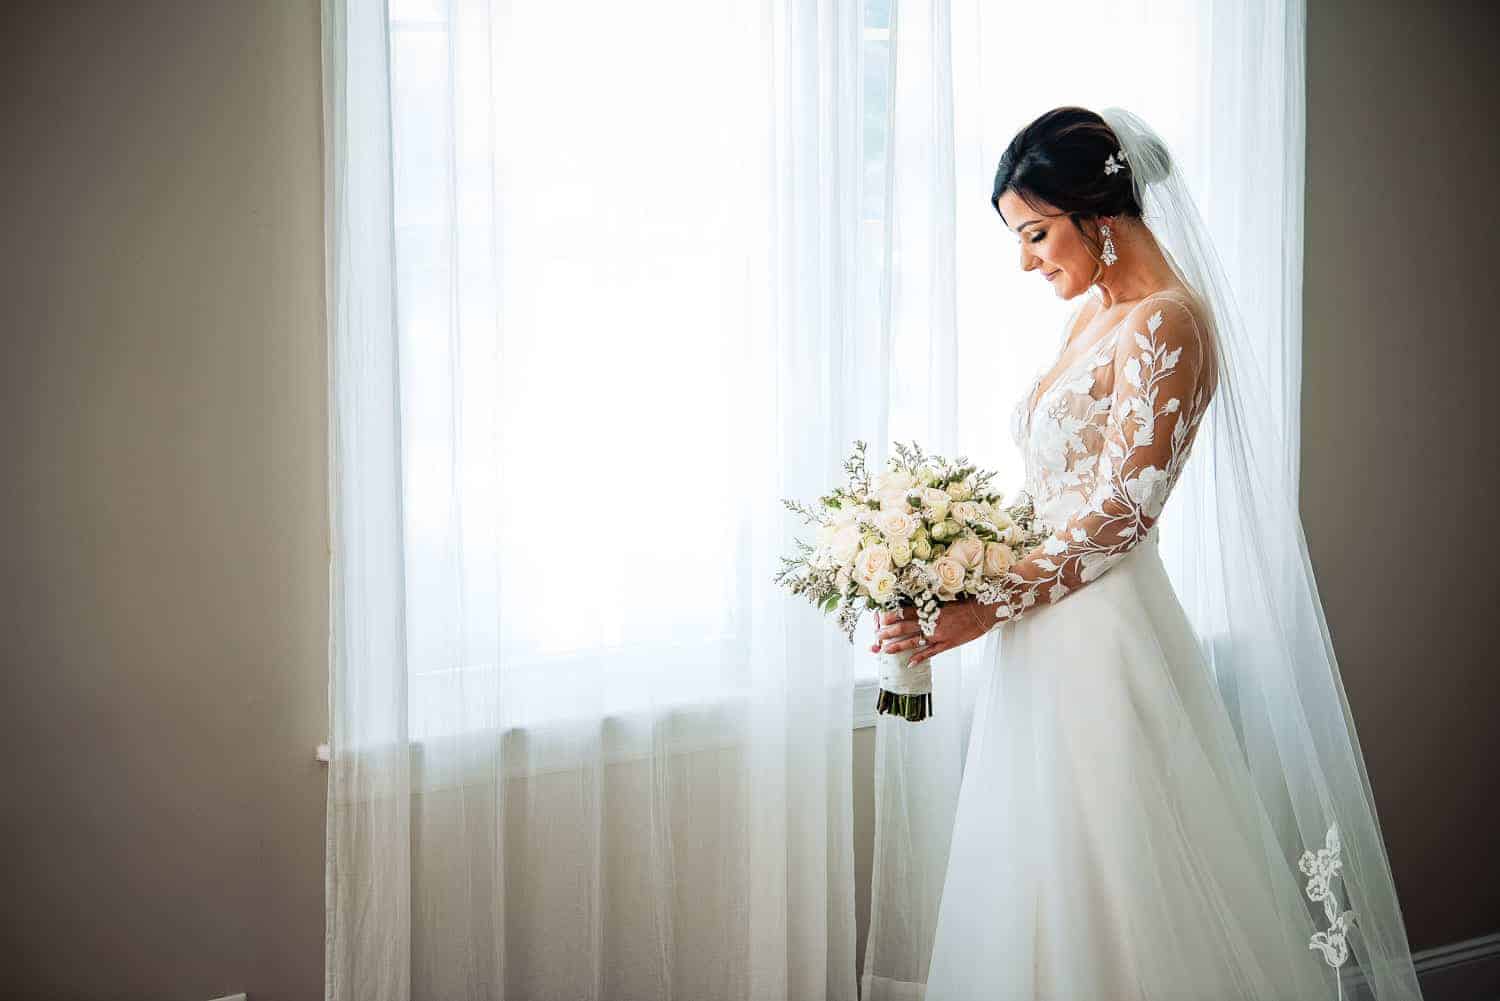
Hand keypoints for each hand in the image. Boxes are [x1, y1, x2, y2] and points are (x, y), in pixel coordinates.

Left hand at [870, 598, 990, 665]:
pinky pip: (930, 652)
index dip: (890, 616)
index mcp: (930, 609)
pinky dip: (919, 658)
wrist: (984, 611)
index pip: (904, 612)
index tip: (879, 619)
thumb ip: (929, 607)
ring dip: (898, 646)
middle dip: (888, 632)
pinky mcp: (947, 644)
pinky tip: (909, 664)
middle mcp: (931, 621)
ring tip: (885, 650)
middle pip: (904, 627)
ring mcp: (938, 634)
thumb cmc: (965, 605)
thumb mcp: (944, 602)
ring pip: (913, 641)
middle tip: (876, 636)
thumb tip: (915, 608)